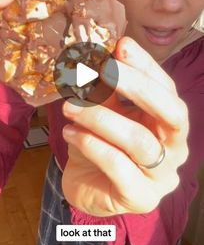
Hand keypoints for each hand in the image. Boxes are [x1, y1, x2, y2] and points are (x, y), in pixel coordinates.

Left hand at [61, 37, 188, 216]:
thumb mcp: (104, 111)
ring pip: (138, 139)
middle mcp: (175, 148)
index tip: (121, 46)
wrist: (88, 186)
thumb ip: (107, 88)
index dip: (146, 66)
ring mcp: (162, 176)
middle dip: (134, 84)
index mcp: (170, 123)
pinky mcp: (141, 198)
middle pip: (169, 111)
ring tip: (69, 106)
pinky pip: (117, 166)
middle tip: (99, 70)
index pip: (167, 89)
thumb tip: (102, 53)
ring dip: (99, 116)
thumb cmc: (100, 144)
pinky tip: (70, 133)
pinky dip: (90, 144)